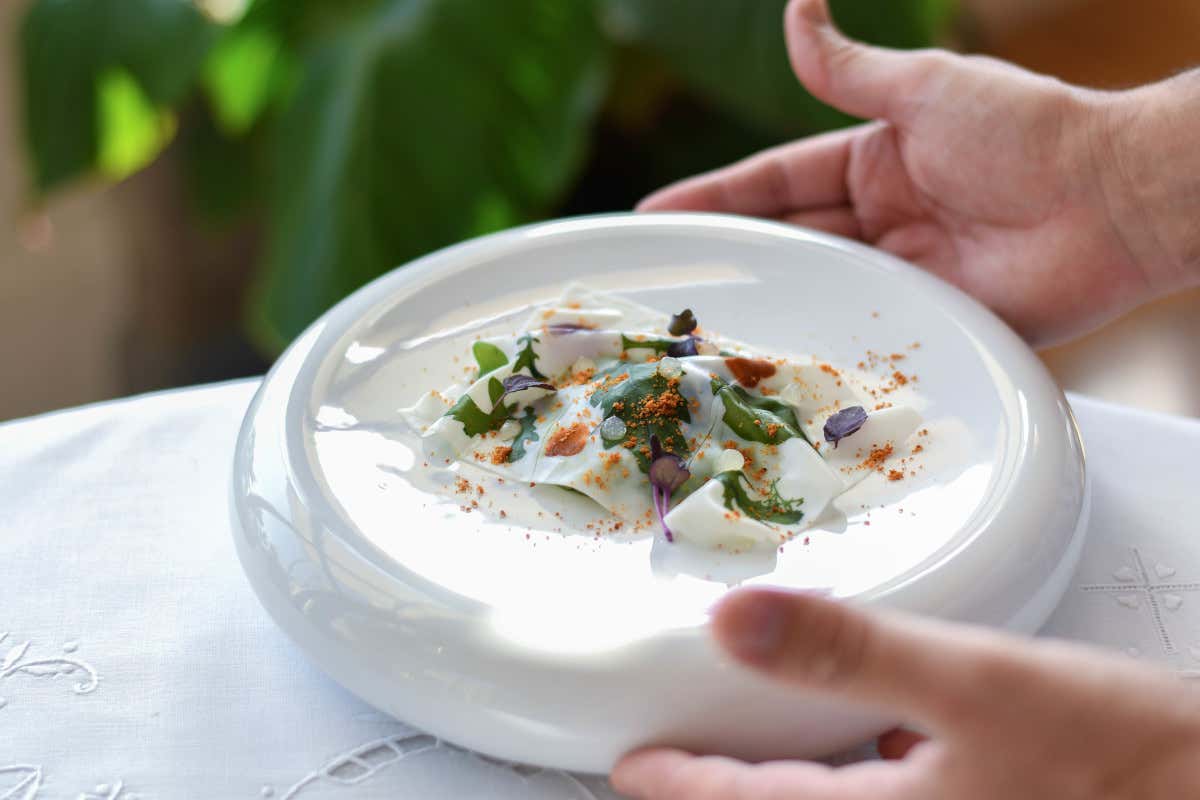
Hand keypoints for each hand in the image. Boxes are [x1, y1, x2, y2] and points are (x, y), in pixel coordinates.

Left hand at [611, 589, 1199, 798]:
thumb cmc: (1123, 755)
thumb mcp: (976, 682)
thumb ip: (850, 651)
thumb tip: (733, 621)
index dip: (680, 786)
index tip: (630, 767)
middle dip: (726, 797)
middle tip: (674, 766)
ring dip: (787, 786)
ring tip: (752, 750)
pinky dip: (856, 779)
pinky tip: (875, 746)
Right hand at [638, 0, 1199, 345]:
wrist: (1115, 201)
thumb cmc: (1026, 131)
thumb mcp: (923, 89)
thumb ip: (846, 66)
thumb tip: (795, 5)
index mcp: (872, 163)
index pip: (773, 183)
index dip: (714, 199)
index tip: (654, 217)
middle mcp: (880, 222)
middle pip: (787, 241)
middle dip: (727, 258)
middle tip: (661, 284)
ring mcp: (904, 275)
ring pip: (816, 292)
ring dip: (766, 306)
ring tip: (698, 332)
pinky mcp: (933, 323)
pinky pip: (865, 337)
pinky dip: (823, 350)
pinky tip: (775, 368)